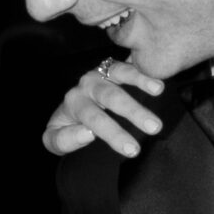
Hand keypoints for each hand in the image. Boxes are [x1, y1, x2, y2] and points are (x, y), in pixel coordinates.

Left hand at [43, 59, 164, 159]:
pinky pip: (129, 65)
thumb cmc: (66, 127)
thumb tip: (88, 133)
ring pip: (121, 74)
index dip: (111, 132)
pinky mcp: (114, 68)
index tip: (129, 148)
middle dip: (133, 111)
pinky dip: (143, 70)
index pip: (92, 117)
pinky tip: (159, 80)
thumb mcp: (54, 139)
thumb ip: (64, 140)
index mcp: (74, 102)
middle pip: (111, 96)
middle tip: (154, 128)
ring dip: (141, 81)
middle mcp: (87, 85)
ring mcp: (102, 73)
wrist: (69, 108)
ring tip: (158, 90)